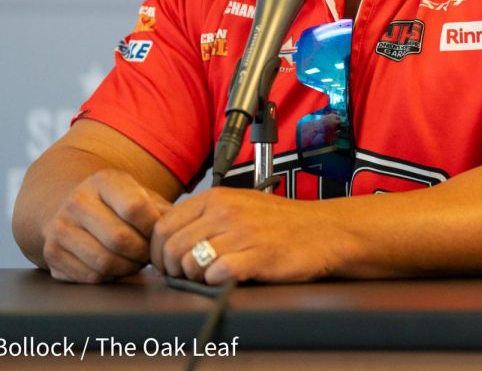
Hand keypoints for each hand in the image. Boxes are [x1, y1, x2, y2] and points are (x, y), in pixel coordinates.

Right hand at [39, 169, 170, 282]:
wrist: (74, 207)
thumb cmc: (119, 205)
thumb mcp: (140, 195)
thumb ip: (161, 210)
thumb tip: (175, 230)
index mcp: (103, 180)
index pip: (135, 208)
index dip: (152, 227)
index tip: (158, 234)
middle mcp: (77, 201)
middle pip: (120, 239)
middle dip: (142, 253)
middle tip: (149, 254)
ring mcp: (60, 227)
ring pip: (104, 262)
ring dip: (128, 268)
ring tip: (135, 261)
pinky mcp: (51, 253)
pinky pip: (90, 277)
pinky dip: (109, 278)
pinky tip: (115, 267)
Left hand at [150, 188, 336, 284]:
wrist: (325, 230)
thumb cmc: (282, 222)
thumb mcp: (239, 205)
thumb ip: (204, 216)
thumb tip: (168, 240)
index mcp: (216, 198)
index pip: (163, 225)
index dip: (157, 251)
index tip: (166, 264)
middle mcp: (225, 212)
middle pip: (171, 248)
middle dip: (172, 269)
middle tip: (185, 277)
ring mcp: (241, 233)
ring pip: (190, 263)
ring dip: (195, 277)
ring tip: (211, 276)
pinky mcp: (257, 256)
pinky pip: (217, 275)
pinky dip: (217, 283)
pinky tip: (230, 277)